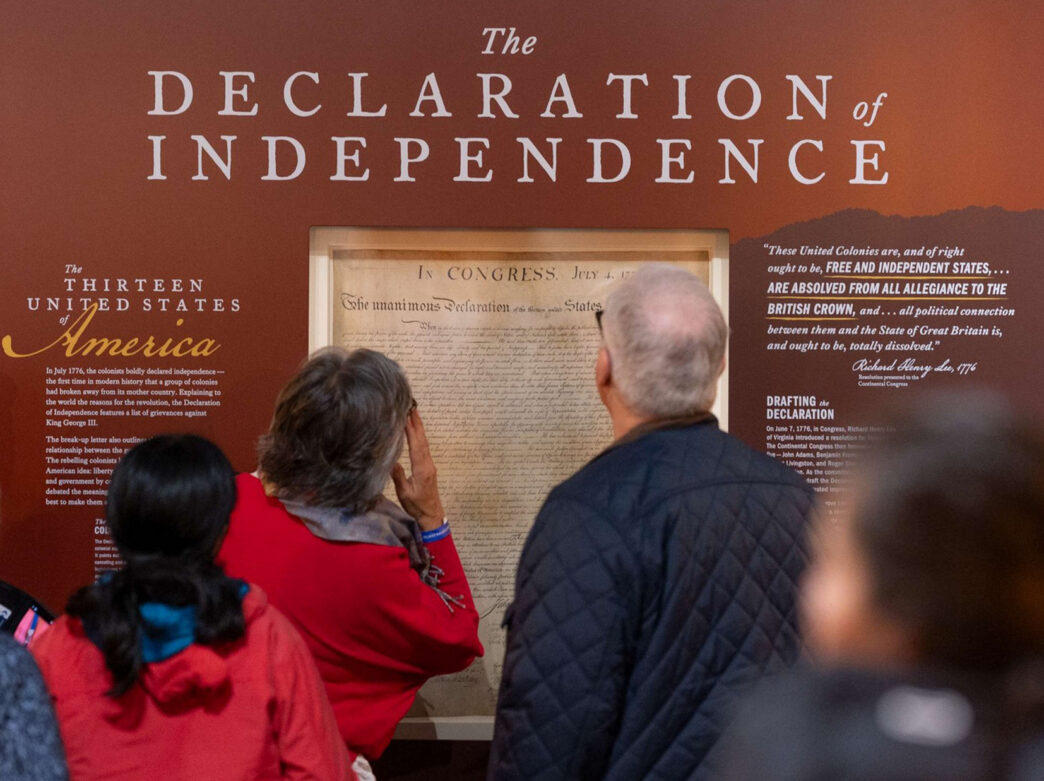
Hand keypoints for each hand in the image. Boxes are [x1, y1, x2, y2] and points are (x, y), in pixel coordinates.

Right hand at [391, 408, 445, 530]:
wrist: (432, 514)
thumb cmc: (417, 506)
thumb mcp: (404, 493)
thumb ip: (398, 476)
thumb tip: (390, 460)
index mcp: (421, 469)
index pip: (416, 445)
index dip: (411, 430)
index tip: (407, 415)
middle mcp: (427, 463)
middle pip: (422, 440)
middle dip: (417, 422)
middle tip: (412, 406)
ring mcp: (429, 464)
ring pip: (424, 442)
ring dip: (419, 427)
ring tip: (413, 413)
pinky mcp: (428, 467)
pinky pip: (424, 447)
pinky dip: (419, 436)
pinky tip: (416, 431)